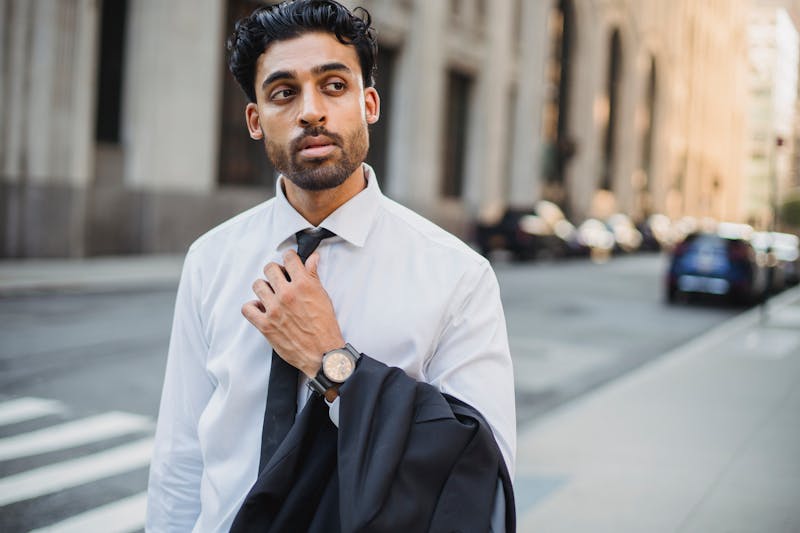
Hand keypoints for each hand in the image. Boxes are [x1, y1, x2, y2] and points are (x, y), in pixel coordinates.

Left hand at [242, 250, 344, 377]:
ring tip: (270, 294)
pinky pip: (248, 308)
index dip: (289, 257)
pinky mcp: (265, 325)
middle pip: (270, 269)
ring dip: (264, 287)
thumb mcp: (323, 297)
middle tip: (279, 278)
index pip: (289, 258)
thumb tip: (312, 259)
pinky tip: (261, 308)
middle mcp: (287, 294)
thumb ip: (314, 276)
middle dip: (275, 271)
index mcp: (303, 285)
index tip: (289, 261)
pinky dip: (253, 306)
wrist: (323, 353)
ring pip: (258, 285)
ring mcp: (274, 309)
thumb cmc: (325, 327)